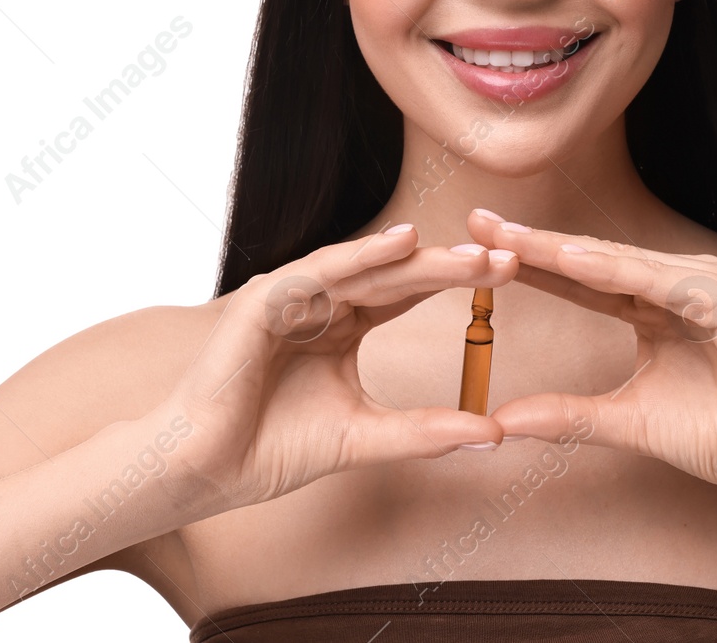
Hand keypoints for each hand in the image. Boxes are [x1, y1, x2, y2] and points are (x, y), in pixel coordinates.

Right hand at [158, 225, 517, 518]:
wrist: (206, 471)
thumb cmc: (271, 450)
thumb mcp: (365, 437)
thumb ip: (424, 431)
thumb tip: (492, 433)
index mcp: (342, 327)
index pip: (407, 294)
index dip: (456, 283)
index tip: (510, 277)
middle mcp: (320, 304)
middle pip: (395, 274)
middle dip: (451, 265)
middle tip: (506, 257)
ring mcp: (291, 298)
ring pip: (365, 267)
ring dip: (419, 258)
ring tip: (470, 253)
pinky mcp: (263, 301)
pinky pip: (319, 272)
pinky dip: (361, 256)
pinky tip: (402, 244)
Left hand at [466, 210, 716, 508]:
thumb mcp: (626, 422)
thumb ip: (568, 416)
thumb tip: (501, 419)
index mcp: (652, 307)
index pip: (579, 280)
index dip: (529, 263)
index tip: (475, 247)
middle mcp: (676, 285)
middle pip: (592, 259)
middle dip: (533, 242)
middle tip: (478, 220)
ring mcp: (704, 285)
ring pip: (620, 263)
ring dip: (565, 250)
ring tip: (512, 238)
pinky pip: (659, 281)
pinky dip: (616, 270)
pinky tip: (574, 262)